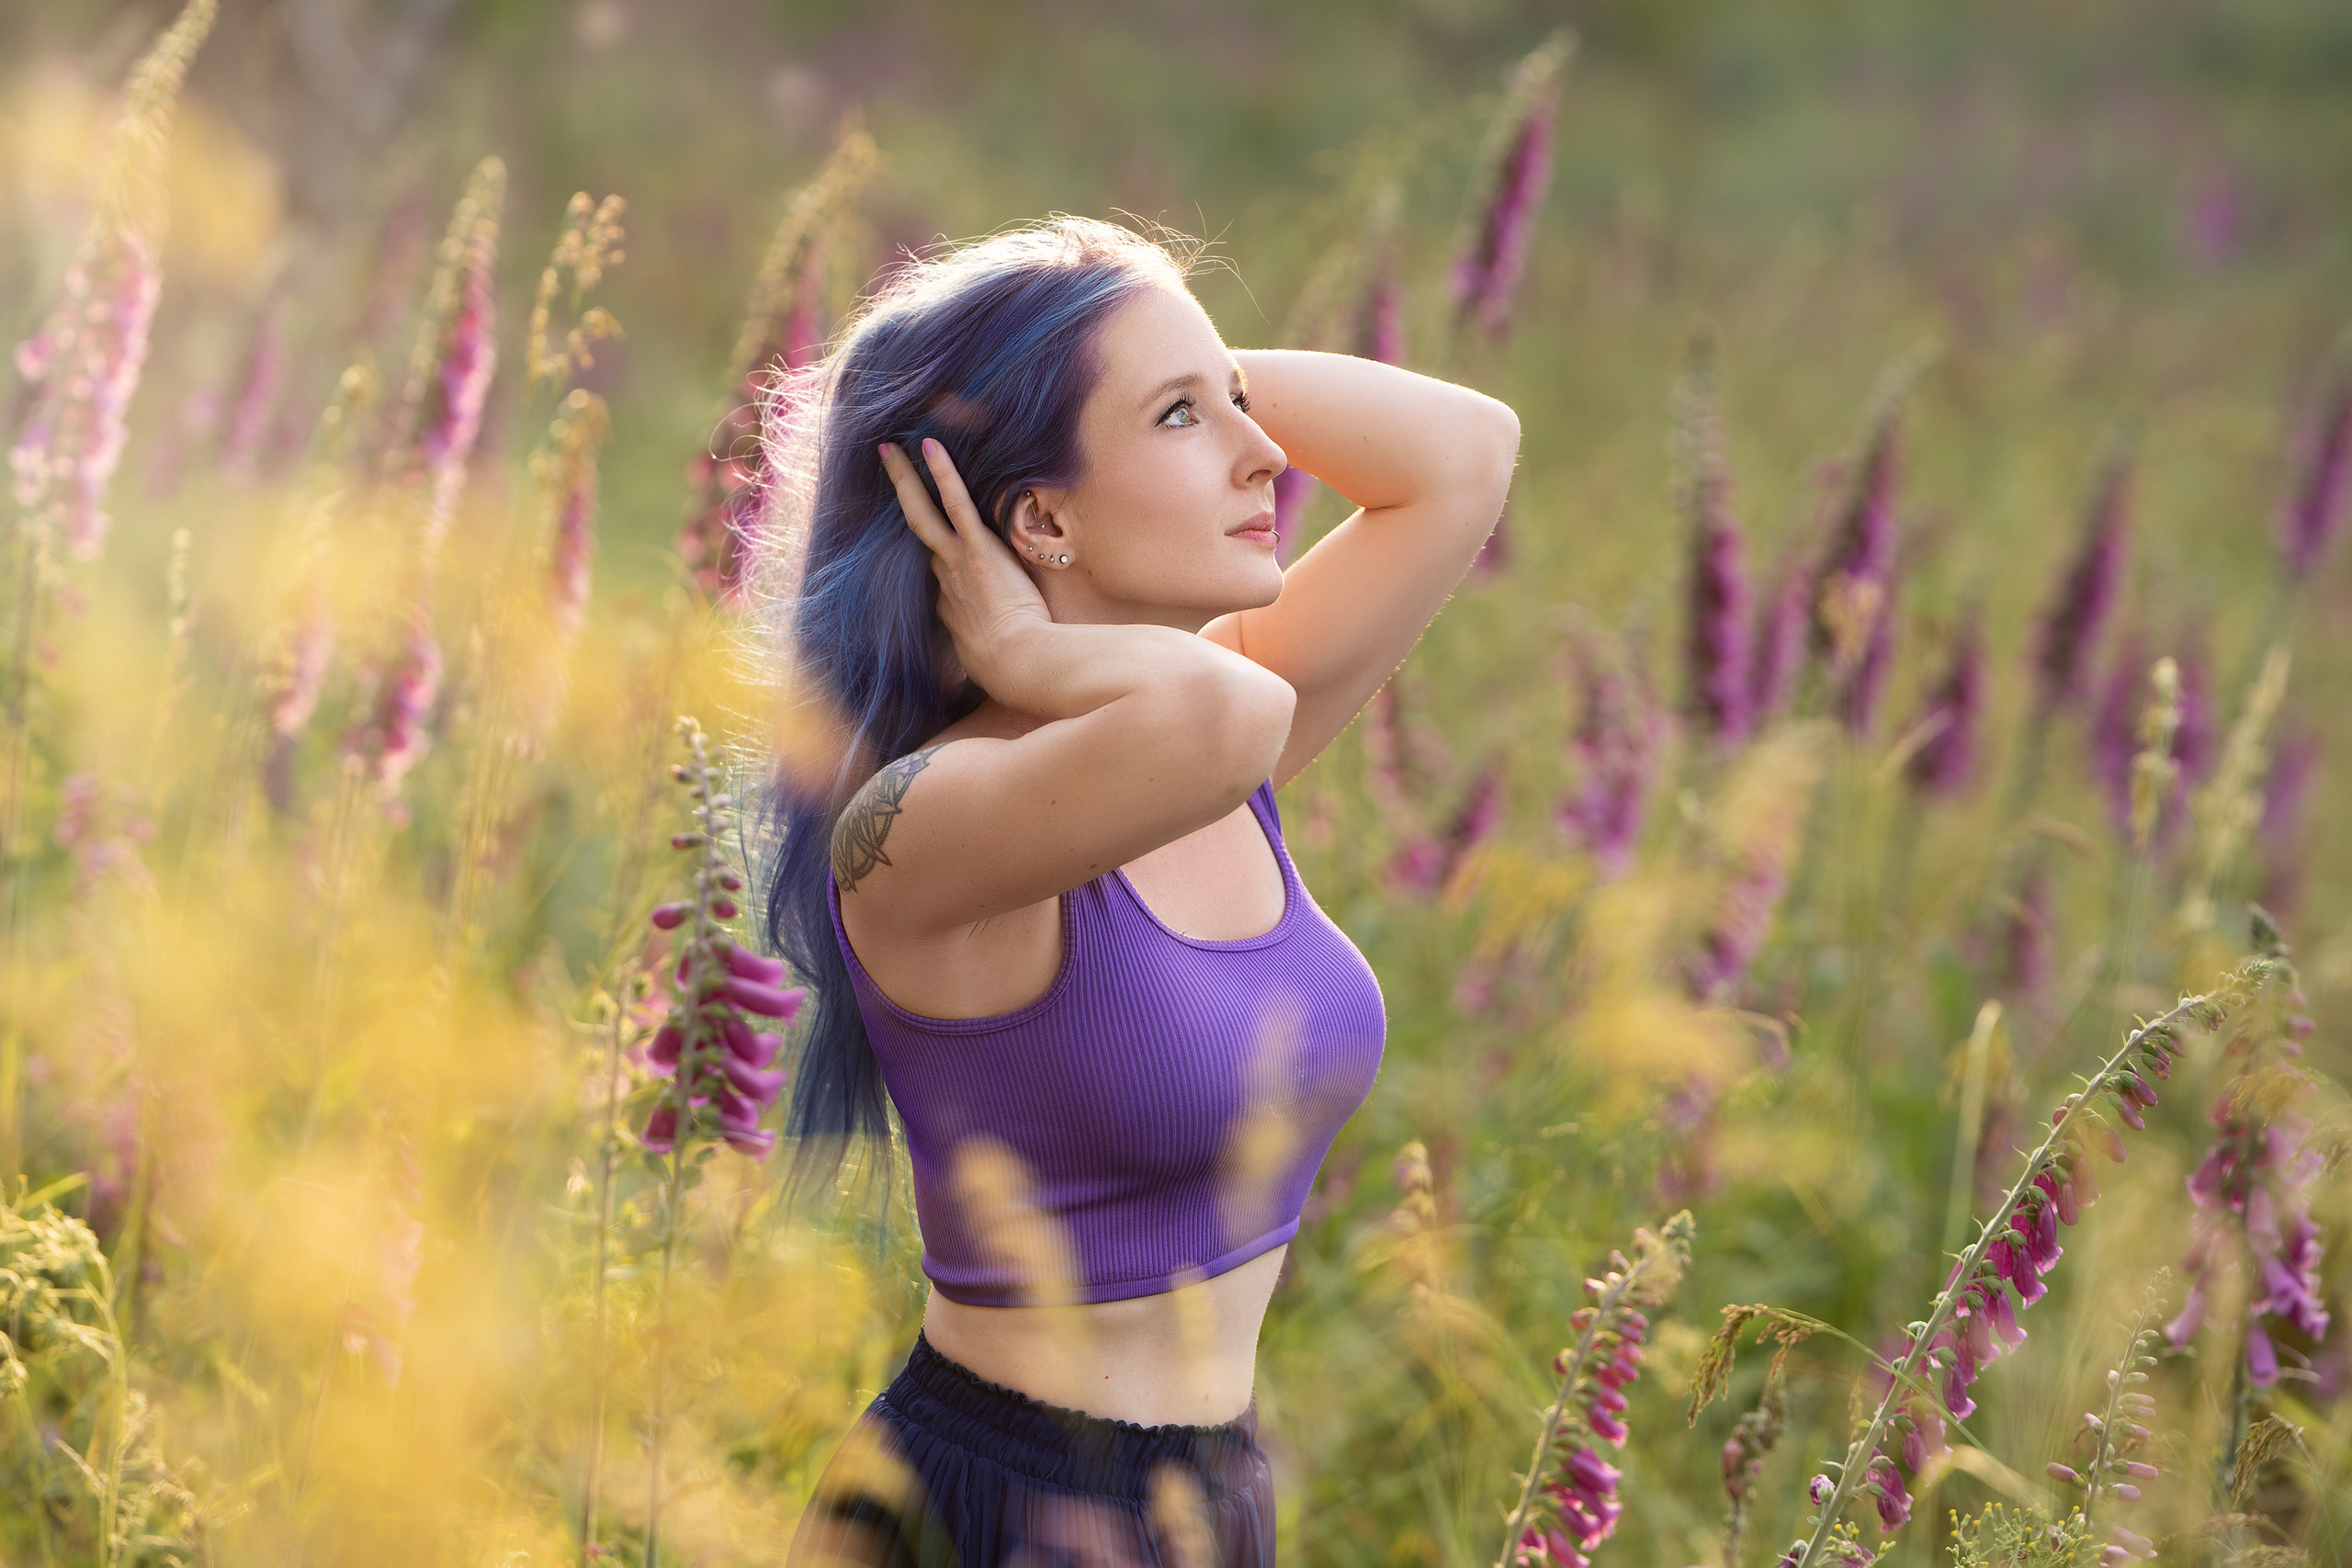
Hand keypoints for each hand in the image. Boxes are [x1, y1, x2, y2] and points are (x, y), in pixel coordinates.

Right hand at [879, 437, 1052, 699]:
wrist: (1017, 663)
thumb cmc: (1012, 666)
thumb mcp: (992, 657)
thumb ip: (989, 642)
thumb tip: (1001, 651)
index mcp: (949, 603)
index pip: (934, 566)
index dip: (929, 546)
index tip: (924, 526)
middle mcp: (944, 579)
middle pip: (916, 532)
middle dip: (901, 500)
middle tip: (886, 469)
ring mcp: (957, 562)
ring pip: (922, 515)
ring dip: (904, 480)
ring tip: (889, 449)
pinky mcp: (976, 550)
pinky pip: (955, 505)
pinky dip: (943, 474)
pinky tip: (930, 446)